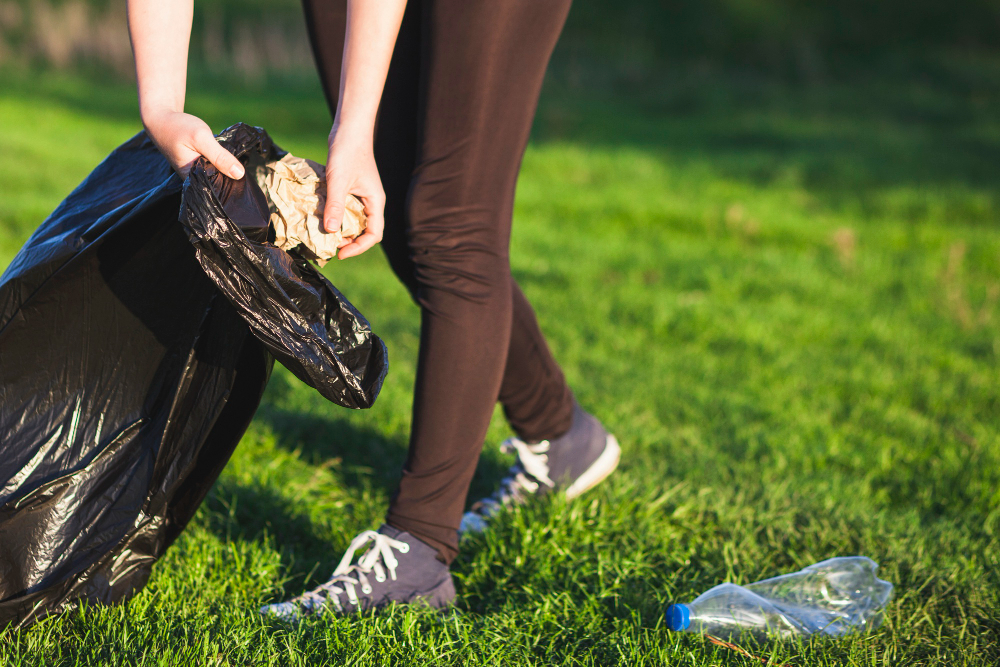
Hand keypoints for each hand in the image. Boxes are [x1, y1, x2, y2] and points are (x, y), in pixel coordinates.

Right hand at [141, 109, 244, 179]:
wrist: (161, 118)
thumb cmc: (178, 127)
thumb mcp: (201, 138)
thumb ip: (220, 156)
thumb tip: (239, 174)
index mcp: (192, 179)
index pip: (216, 190)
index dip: (232, 187)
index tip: (245, 183)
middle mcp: (192, 179)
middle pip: (217, 185)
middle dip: (231, 180)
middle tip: (245, 175)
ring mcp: (194, 173)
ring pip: (215, 177)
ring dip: (227, 172)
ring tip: (240, 169)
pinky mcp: (196, 166)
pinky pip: (212, 169)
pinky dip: (220, 165)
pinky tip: (230, 162)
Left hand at [324, 126, 384, 259]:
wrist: (349, 129)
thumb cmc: (347, 152)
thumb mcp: (338, 180)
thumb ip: (335, 206)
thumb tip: (330, 231)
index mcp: (375, 202)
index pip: (374, 234)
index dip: (358, 247)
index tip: (340, 253)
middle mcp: (370, 201)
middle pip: (364, 230)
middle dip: (348, 241)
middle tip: (328, 244)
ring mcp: (361, 195)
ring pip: (353, 220)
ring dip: (340, 228)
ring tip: (323, 232)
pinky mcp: (350, 189)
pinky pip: (345, 209)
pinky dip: (334, 215)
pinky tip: (321, 214)